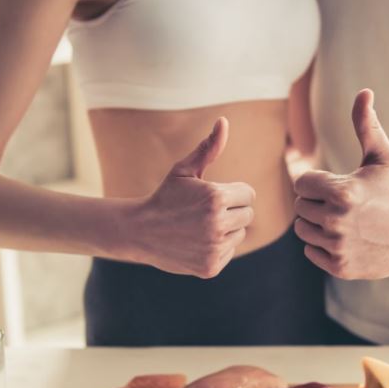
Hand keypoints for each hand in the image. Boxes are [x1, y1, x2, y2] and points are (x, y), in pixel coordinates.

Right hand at [131, 118, 255, 277]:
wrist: (139, 231)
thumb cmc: (165, 196)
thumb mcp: (184, 170)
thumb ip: (209, 148)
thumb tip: (224, 121)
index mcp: (216, 197)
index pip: (249, 194)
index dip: (233, 193)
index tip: (213, 195)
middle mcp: (217, 224)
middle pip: (248, 214)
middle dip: (232, 210)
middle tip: (206, 211)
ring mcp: (214, 247)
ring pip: (240, 234)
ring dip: (227, 229)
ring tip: (201, 225)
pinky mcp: (211, 266)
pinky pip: (230, 251)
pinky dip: (218, 247)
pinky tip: (197, 241)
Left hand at [293, 89, 388, 279]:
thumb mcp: (382, 156)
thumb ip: (366, 125)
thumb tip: (364, 91)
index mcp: (342, 192)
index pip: (301, 184)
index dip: (317, 182)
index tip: (337, 184)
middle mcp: (336, 221)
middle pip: (300, 207)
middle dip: (317, 202)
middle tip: (343, 203)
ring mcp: (338, 247)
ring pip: (303, 230)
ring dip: (317, 223)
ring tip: (343, 219)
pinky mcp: (341, 266)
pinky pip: (311, 251)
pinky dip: (323, 245)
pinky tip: (346, 236)